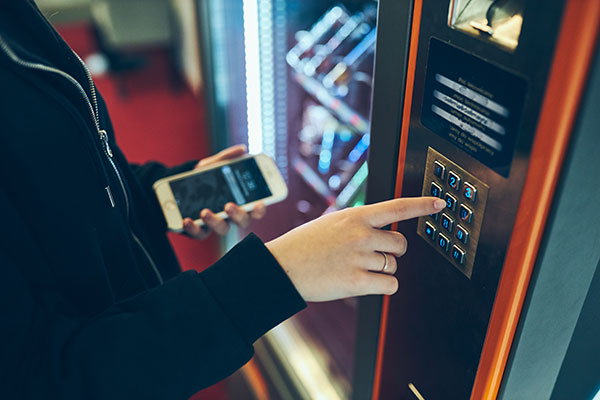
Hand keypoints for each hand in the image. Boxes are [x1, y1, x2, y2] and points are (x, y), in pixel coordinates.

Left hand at [182, 145, 266, 238]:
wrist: (178, 188)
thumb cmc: (203, 179)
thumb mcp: (213, 166)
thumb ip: (227, 158)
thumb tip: (242, 149)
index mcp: (240, 200)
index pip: (256, 208)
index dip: (260, 208)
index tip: (259, 204)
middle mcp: (231, 215)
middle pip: (242, 221)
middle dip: (238, 215)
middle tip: (229, 205)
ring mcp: (216, 223)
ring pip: (222, 229)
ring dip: (215, 221)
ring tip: (204, 211)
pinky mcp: (199, 229)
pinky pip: (199, 234)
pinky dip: (193, 228)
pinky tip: (187, 220)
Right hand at [265, 197, 445, 301]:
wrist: (281, 267)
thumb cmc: (303, 245)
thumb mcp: (330, 222)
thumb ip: (356, 222)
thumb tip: (378, 224)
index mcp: (355, 215)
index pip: (397, 207)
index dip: (422, 205)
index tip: (439, 205)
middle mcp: (361, 234)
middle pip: (400, 244)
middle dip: (391, 252)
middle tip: (370, 255)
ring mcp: (359, 257)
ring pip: (393, 266)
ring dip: (382, 270)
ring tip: (356, 268)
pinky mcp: (356, 282)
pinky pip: (390, 285)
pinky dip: (382, 287)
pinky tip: (363, 282)